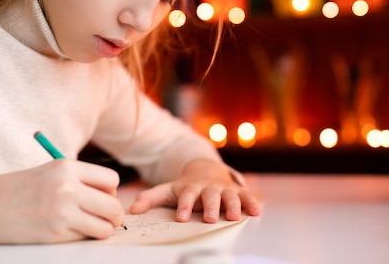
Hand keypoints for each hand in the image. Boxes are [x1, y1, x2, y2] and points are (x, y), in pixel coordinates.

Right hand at [0, 160, 124, 244]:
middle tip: (107, 219)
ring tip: (90, 227)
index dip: (111, 191)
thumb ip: (79, 181)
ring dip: (102, 229)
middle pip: (113, 205)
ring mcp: (62, 212)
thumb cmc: (17, 190)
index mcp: (66, 167)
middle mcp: (67, 187)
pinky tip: (69, 232)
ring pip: (105, 226)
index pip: (111, 180)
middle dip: (114, 215)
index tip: (103, 198)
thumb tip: (112, 198)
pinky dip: (84, 237)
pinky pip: (85, 238)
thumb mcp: (49, 172)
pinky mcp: (55, 234)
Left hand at [128, 159, 260, 222]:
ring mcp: (224, 189)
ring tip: (233, 216)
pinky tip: (256, 211)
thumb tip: (133, 210)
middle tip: (209, 218)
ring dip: (232, 205)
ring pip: (229, 196)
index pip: (186, 196)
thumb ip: (151, 198)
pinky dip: (252, 203)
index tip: (181, 217)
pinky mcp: (238, 191)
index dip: (183, 206)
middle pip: (209, 196)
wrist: (206, 169)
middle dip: (210, 206)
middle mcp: (208, 187)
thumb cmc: (186, 186)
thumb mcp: (168, 190)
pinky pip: (246, 196)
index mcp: (191, 188)